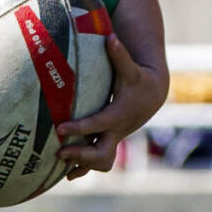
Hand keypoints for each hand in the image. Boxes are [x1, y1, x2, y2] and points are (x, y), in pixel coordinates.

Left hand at [60, 34, 169, 176]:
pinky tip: (66, 174)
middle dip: (81, 155)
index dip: (79, 128)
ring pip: (101, 161)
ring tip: (59, 167)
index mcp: (118, 114)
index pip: (97, 124)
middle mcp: (117, 131)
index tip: (60, 128)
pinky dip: (84, 169)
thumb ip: (119, 55)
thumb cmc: (137, 79)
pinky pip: (98, 162)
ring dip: (82, 166)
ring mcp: (114, 139)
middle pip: (101, 153)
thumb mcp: (130, 68)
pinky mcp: (111, 143)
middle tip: (58, 151)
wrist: (152, 95)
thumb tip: (110, 36)